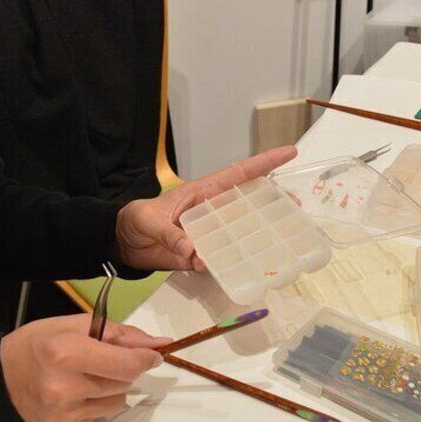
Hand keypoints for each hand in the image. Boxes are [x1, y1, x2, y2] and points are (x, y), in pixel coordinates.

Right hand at [0, 314, 169, 421]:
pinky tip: (73, 394)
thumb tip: (158, 344)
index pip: (127, 364)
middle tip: (100, 360)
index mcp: (67, 353)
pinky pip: (99, 418)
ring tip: (83, 377)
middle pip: (124, 383)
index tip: (152, 354)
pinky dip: (94, 405)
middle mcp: (64, 388)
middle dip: (122, 369)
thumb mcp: (75, 324)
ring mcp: (63, 414)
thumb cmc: (38, 344)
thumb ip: (120, 333)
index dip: (146, 358)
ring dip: (109, 389)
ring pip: (116, 402)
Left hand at [115, 145, 297, 270]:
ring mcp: (210, 234)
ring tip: (287, 238)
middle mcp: (212, 211)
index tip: (289, 152)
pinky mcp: (203, 255)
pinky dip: (239, 264)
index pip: (237, 174)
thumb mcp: (147, 221)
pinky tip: (254, 268)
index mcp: (202, 192)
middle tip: (297, 208)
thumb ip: (168, 234)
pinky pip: (225, 259)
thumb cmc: (135, 220)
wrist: (123, 246)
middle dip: (274, 201)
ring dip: (262, 235)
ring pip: (242, 231)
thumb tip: (193, 252)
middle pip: (249, 203)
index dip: (263, 163)